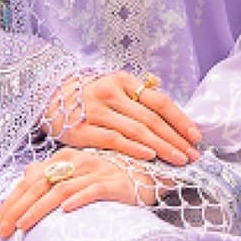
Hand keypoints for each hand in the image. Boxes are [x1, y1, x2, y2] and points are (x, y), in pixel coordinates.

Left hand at [0, 148, 159, 239]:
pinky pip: (94, 190)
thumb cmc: (110, 177)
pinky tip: (65, 211)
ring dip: (39, 208)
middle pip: (39, 185)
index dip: (9, 202)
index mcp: (63, 160)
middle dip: (16, 208)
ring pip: (60, 189)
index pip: (29, 181)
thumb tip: (26, 180)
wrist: (151, 172)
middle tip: (0, 230)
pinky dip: (79, 199)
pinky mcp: (115, 183)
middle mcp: (77, 162)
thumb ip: (52, 177)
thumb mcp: (77, 175)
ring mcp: (96, 171)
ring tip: (22, 225)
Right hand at [43, 69, 200, 166]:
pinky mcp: (81, 130)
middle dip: (176, 139)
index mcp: (122, 80)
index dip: (180, 119)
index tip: (196, 136)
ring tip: (179, 160)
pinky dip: (134, 148)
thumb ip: (136, 90)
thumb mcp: (111, 84)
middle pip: (151, 118)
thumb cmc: (86, 96)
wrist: (45, 97)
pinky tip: (151, 157)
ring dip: (162, 147)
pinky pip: (114, 140)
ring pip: (136, 130)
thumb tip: (161, 88)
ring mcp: (94, 111)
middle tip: (194, 155)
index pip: (159, 100)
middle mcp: (110, 93)